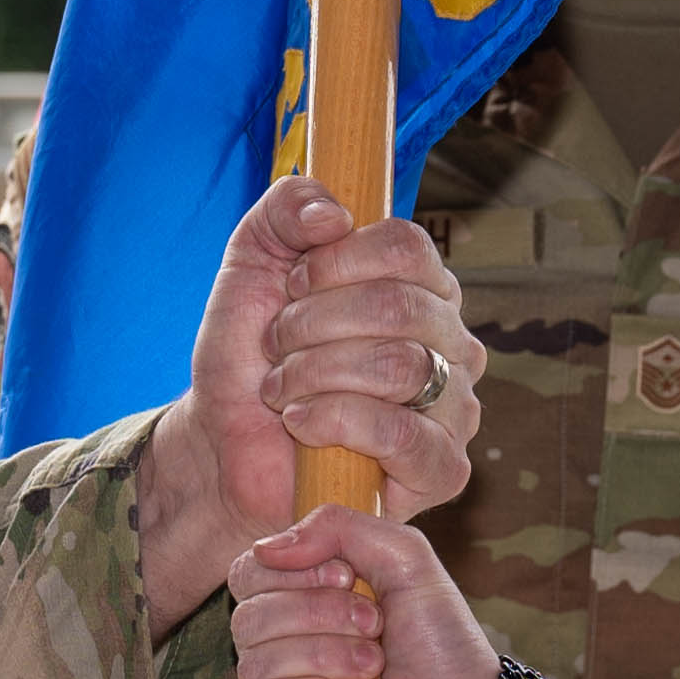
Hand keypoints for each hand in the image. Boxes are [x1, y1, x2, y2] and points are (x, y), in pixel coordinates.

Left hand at [141, 178, 483, 631]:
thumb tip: (334, 214)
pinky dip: (336, 423)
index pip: (407, 247)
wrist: (224, 444)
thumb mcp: (253, 262)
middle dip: (313, 324)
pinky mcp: (442, 469)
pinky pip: (402, 435)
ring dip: (315, 374)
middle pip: (400, 306)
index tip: (293, 285)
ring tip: (282, 390)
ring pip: (401, 367)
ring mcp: (455, 407)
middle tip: (278, 345)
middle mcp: (451, 342)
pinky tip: (301, 425)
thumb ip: (287, 209)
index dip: (336, 261)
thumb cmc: (251, 356)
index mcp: (422, 287)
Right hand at [229, 507, 507, 678]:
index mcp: (299, 602)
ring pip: (253, 666)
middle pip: (248, 619)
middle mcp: (282, 649)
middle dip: (317, 615)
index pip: (248, 574)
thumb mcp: (404, 558)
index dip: (292, 572)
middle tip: (374, 626)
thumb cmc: (440, 642)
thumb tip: (268, 548)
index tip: (345, 578)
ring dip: (320, 656)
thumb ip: (341, 527)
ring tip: (373, 666)